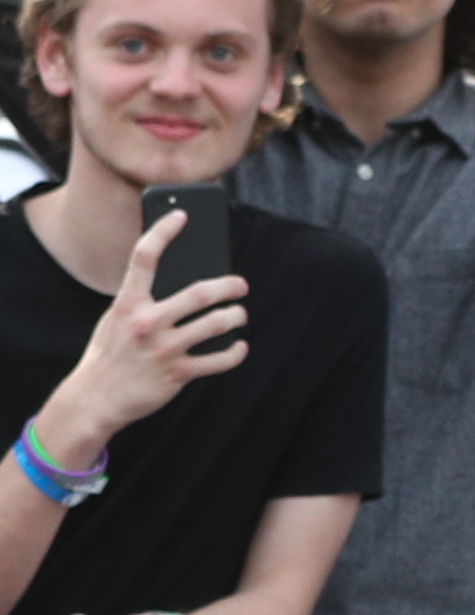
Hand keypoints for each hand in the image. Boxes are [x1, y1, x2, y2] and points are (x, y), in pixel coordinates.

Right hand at [29, 210, 248, 466]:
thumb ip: (142, 301)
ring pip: (215, 325)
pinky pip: (219, 361)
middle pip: (198, 293)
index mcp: (127, 304)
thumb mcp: (115, 320)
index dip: (163, 232)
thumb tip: (183, 280)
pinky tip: (239, 346)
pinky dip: (235, 353)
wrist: (95, 399)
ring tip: (240, 314)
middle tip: (240, 284)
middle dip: (228, 286)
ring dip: (236, 317)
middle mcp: (146, 323)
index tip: (182, 215)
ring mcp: (163, 349)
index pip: (144, 258)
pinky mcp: (177, 374)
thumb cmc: (110, 353)